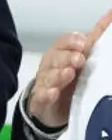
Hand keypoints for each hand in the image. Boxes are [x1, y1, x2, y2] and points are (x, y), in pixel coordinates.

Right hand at [28, 9, 111, 128]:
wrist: (53, 104)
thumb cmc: (71, 76)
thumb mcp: (84, 55)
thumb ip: (98, 36)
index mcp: (62, 53)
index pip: (63, 42)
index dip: (72, 42)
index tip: (83, 43)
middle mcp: (52, 66)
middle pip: (55, 57)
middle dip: (66, 57)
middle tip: (79, 59)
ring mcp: (45, 83)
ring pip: (48, 76)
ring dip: (58, 75)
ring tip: (68, 73)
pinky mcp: (41, 100)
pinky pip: (41, 96)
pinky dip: (46, 94)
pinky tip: (52, 93)